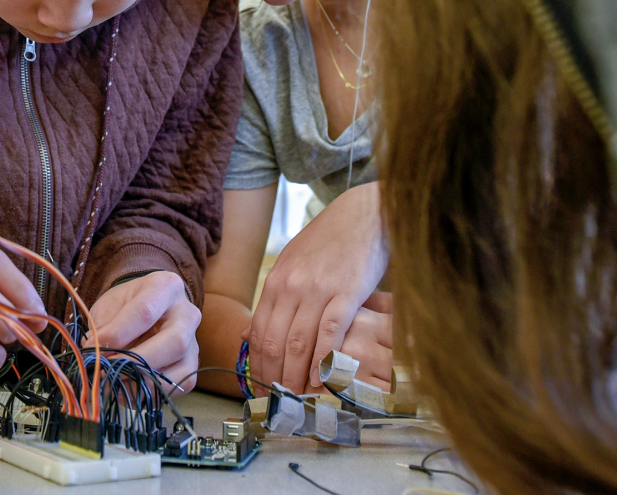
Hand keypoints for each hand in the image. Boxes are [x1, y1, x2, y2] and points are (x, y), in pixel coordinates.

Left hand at [87, 271, 200, 393]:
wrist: (147, 309)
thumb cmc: (126, 305)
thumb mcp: (110, 304)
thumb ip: (103, 325)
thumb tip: (93, 352)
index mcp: (166, 287)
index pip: (145, 312)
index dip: (117, 334)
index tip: (92, 348)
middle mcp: (187, 314)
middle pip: (174, 342)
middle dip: (136, 360)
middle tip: (105, 369)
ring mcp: (194, 343)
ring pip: (179, 369)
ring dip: (141, 381)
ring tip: (111, 382)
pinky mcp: (191, 367)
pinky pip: (175, 386)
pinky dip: (148, 392)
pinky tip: (125, 388)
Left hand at [247, 181, 387, 392]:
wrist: (365, 215)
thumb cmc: (330, 242)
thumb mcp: (292, 264)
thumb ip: (275, 299)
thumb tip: (252, 333)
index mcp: (276, 281)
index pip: (258, 334)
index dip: (258, 366)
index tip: (263, 387)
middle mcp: (291, 287)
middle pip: (275, 344)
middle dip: (276, 378)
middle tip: (281, 401)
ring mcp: (318, 290)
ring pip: (299, 344)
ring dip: (297, 377)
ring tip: (300, 399)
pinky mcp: (347, 293)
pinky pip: (330, 334)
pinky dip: (323, 361)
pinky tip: (323, 380)